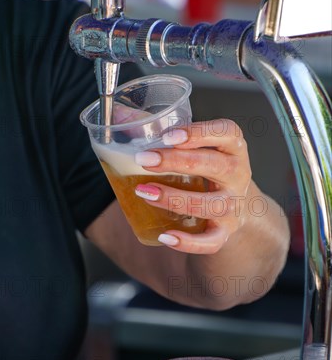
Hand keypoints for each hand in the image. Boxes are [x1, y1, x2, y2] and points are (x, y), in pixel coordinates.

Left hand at [134, 119, 251, 253]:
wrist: (238, 206)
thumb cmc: (208, 169)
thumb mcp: (198, 147)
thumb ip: (165, 132)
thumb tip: (121, 117)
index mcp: (233, 147)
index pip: (226, 132)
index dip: (199, 132)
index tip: (169, 136)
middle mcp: (238, 175)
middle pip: (215, 165)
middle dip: (177, 162)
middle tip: (144, 160)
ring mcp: (234, 205)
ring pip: (209, 204)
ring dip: (174, 199)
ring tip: (144, 192)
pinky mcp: (225, 232)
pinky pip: (210, 241)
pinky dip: (188, 242)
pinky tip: (165, 236)